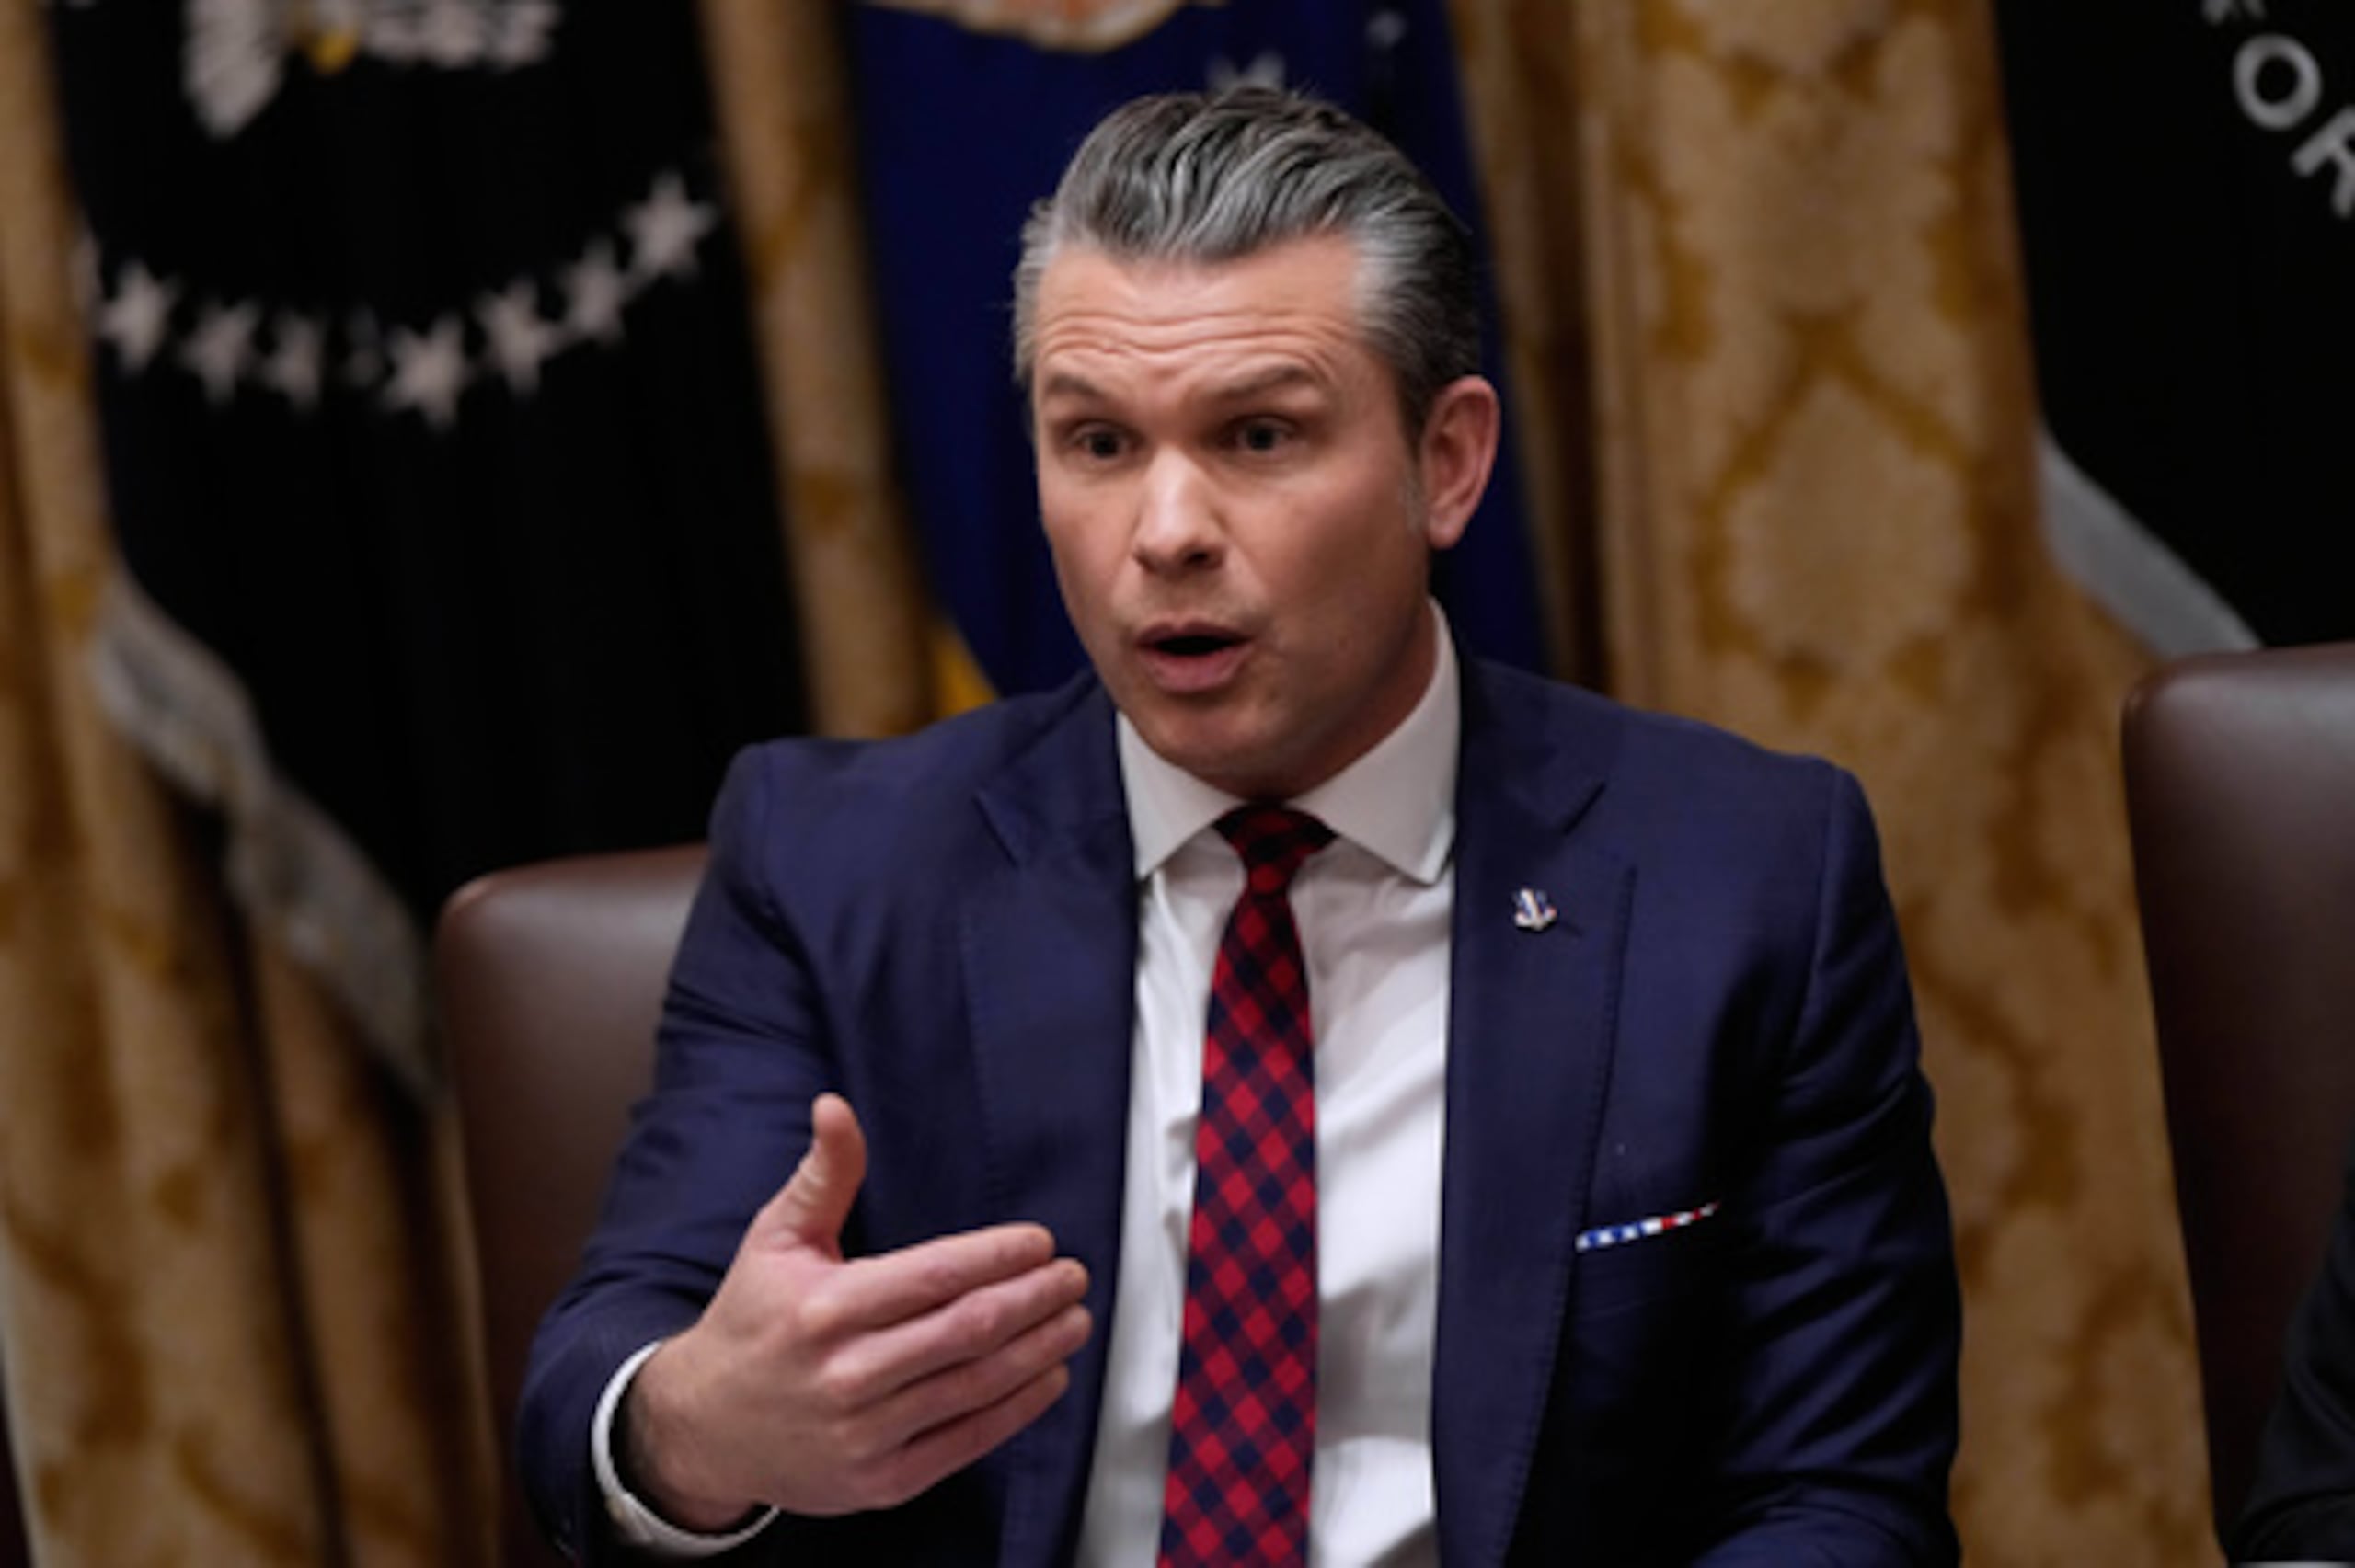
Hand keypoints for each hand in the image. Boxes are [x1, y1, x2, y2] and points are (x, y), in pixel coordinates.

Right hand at [621, 1094, 1092, 1527]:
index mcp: (823, 1308)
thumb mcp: (776, 1238)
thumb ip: (824, 1175)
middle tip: (1072, 1278)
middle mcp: (846, 1375)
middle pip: (966, 1331)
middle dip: (1033, 1300)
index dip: (997, 1257)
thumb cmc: (752, 1322)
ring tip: (1074, 1320)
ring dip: (1038, 1351)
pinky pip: (965, 1442)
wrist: (704, 1427)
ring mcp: (865, 1435)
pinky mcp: (880, 1482)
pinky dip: (1016, 1409)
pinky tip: (1048, 1378)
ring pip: (975, 1386)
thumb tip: (835, 1107)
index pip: (934, 1276)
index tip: (1039, 1242)